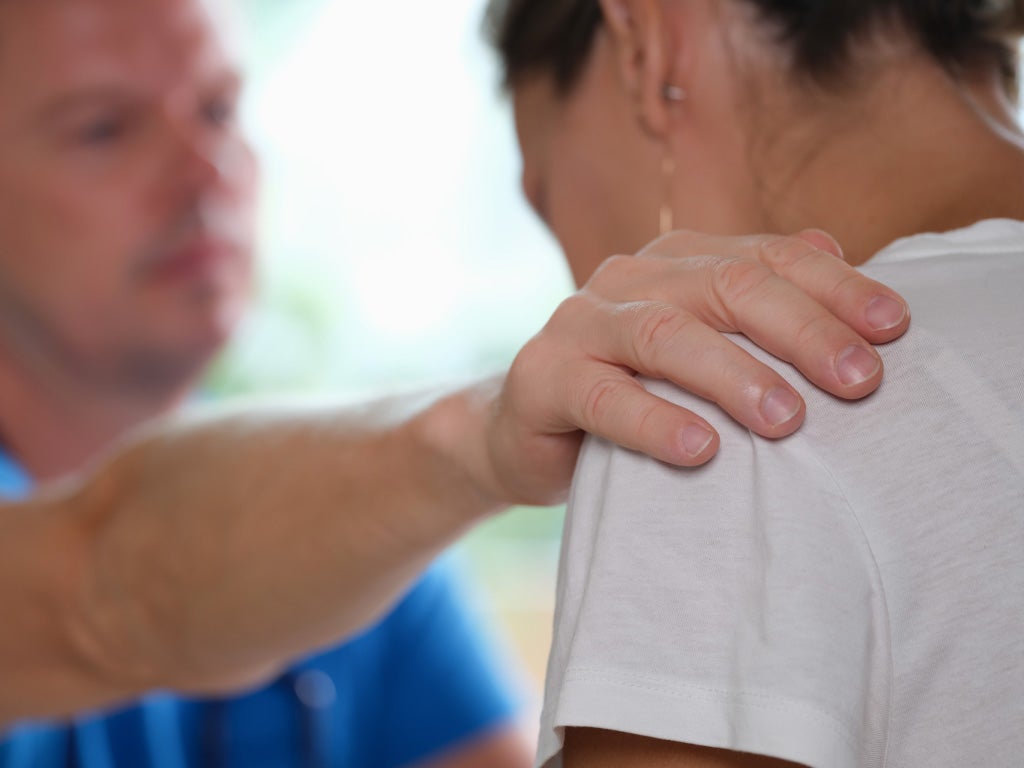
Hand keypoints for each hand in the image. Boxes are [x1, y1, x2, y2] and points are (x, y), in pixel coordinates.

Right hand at [485, 229, 909, 504]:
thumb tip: (834, 247)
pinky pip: (602, 397)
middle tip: (858, 380)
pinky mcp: (543, 377)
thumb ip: (755, 301)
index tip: (894, 328)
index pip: (766, 257)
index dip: (834, 286)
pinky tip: (703, 449)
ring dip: (734, 375)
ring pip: (665, 334)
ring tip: (788, 420)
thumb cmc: (633, 389)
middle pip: (725, 286)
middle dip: (801, 331)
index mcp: (676, 260)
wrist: (529, 429)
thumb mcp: (700, 345)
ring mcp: (580, 322)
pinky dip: (656, 421)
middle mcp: (629, 277)